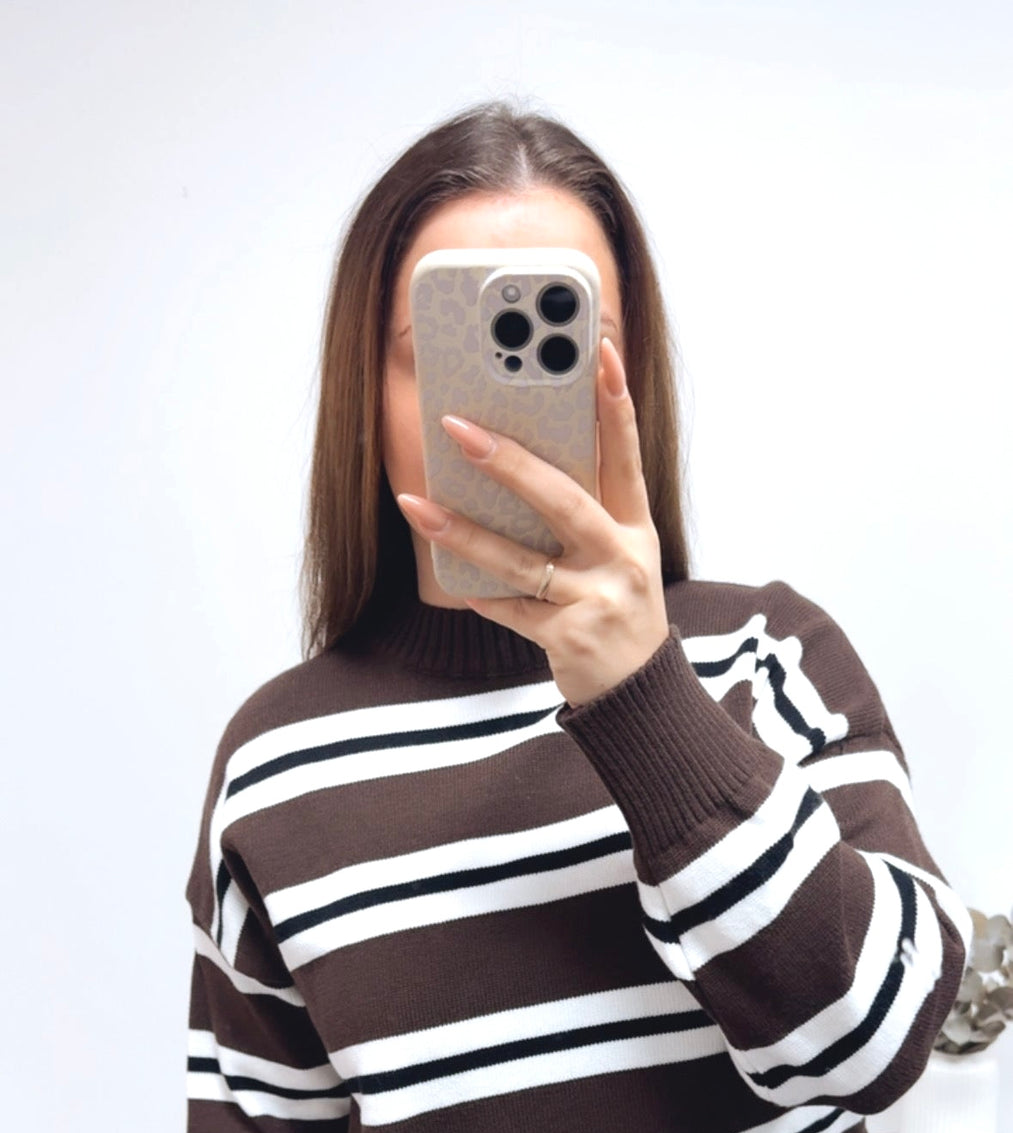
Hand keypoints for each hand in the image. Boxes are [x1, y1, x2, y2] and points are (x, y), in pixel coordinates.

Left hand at [394, 335, 670, 708]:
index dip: (614, 403)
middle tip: (459, 428)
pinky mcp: (569, 638)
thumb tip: (515, 461)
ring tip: (416, 505)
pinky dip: (481, 595)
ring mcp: (596, 600)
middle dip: (509, 461)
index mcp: (635, 528)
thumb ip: (584, 512)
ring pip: (521, 559)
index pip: (625, 454)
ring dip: (463, 532)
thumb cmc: (617, 612)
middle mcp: (621, 558)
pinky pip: (511, 609)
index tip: (598, 352)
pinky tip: (452, 581)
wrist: (640, 697)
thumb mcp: (619, 557)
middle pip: (563, 499)